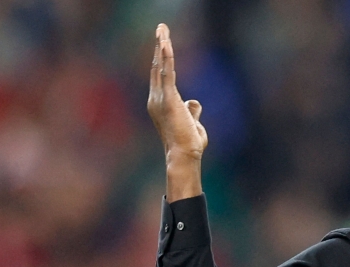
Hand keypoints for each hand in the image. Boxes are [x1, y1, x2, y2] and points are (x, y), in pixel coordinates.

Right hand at [147, 23, 205, 200]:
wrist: (185, 155)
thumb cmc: (189, 144)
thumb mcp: (192, 123)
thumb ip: (191, 110)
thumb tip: (194, 101)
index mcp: (161, 103)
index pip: (161, 75)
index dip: (162, 58)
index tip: (164, 42)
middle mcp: (156, 98)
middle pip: (158, 66)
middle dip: (160, 46)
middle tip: (161, 28)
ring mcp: (160, 98)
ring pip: (161, 67)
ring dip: (162, 46)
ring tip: (162, 29)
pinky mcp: (168, 100)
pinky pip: (167, 74)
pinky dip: (167, 58)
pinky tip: (166, 44)